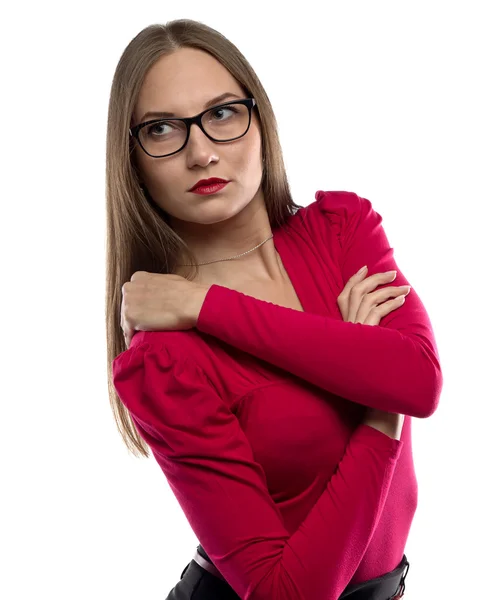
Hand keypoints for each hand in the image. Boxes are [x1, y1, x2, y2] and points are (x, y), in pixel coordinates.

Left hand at [120, 271, 209, 347]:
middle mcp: (129, 288)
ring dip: (133, 329)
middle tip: (145, 328)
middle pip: (127, 307)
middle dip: (135, 317)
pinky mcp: (130, 318)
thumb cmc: (186, 292)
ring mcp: (128, 303)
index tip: (145, 314)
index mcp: (138, 277)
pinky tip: (138, 344)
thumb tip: (158, 293)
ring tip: (142, 338)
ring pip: (126, 320)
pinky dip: (132, 339)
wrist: (191, 303)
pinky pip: (128, 333)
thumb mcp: (168, 281)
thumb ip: (156, 285)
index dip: (139, 306)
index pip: (133, 294)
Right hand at [339, 265, 408, 439]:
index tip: (364, 267)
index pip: (344, 295)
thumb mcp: (360, 346)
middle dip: (374, 278)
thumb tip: (373, 321)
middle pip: (356, 291)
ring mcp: (354, 329)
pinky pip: (378, 311)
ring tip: (404, 288)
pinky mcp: (365, 334)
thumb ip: (363, 331)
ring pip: (368, 298)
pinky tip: (402, 300)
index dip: (354, 279)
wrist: (363, 392)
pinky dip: (391, 303)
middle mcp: (346, 325)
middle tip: (392, 273)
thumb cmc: (365, 369)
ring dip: (388, 290)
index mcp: (342, 325)